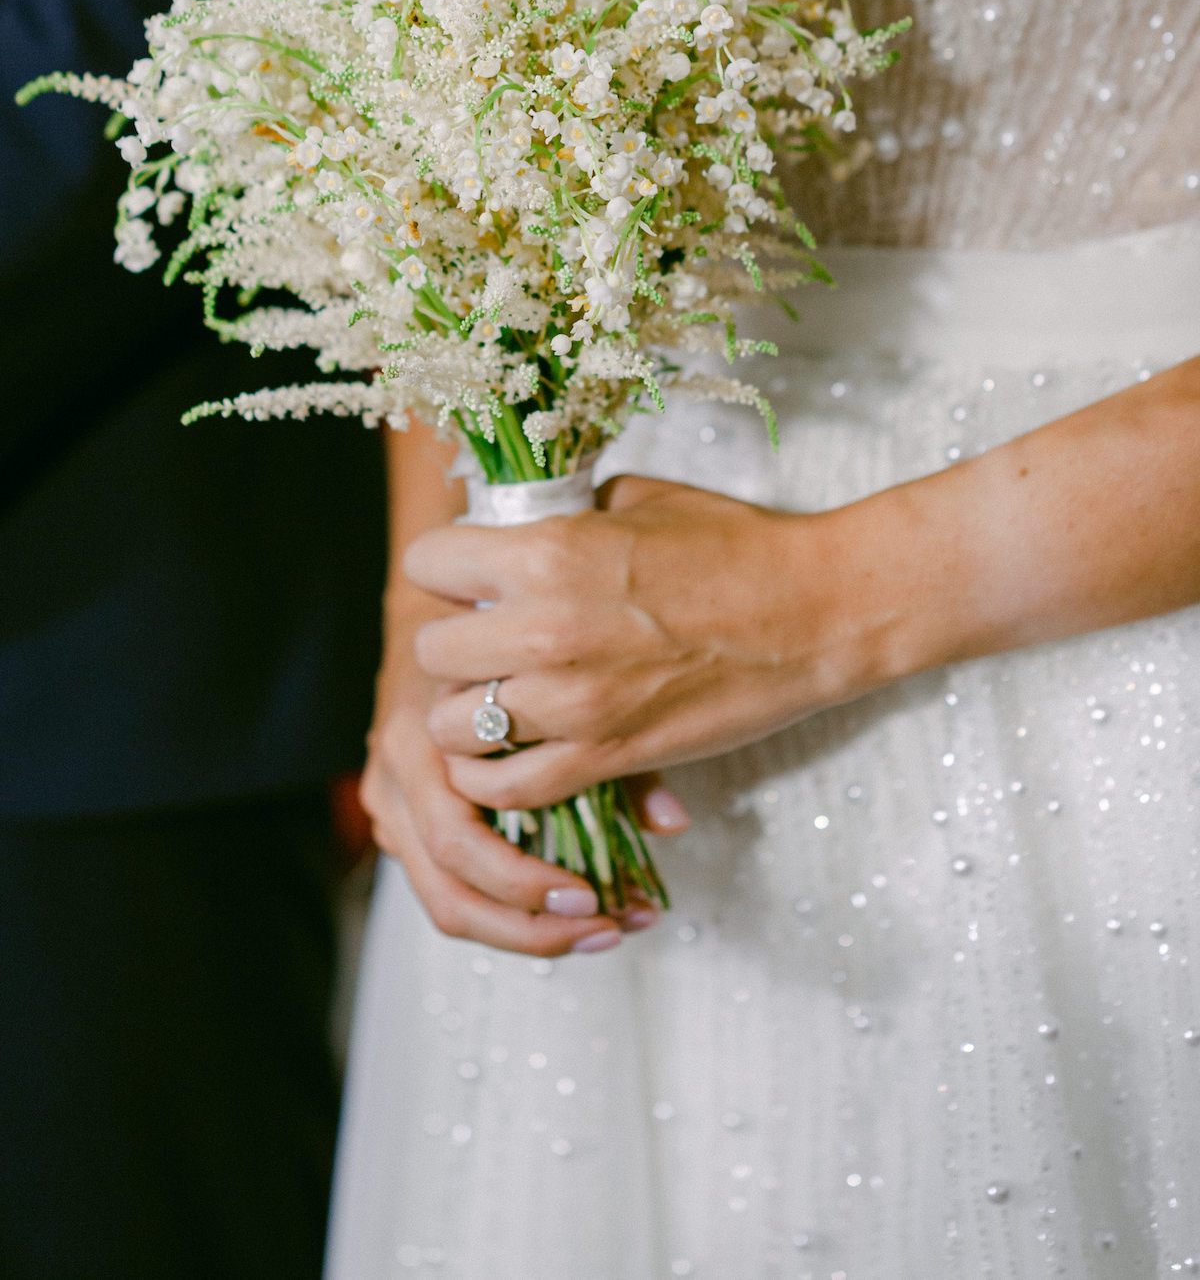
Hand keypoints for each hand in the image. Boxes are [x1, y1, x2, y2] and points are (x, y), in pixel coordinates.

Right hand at [360, 611, 687, 954]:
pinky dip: (509, 909)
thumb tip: (672, 821)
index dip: (529, 887)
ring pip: (443, 901)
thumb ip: (611, 750)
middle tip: (607, 927)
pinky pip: (446, 884)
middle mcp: (397, 780)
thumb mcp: (551, 680)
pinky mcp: (402, 820)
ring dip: (525, 932)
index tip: (600, 897)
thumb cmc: (504, 640)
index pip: (462, 844)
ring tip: (605, 930)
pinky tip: (572, 912)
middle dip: (531, 926)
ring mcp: (390, 805)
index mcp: (423, 741)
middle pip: (448, 891)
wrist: (438, 608)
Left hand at [409, 477, 857, 814]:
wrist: (815, 612)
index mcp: (549, 550)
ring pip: (454, 728)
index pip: (427, 563)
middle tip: (484, 642)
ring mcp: (573, 701)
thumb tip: (508, 523)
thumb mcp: (635, 498)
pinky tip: (511, 754)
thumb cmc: (733, 544)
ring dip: (467, 715)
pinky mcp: (605, 755)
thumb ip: (559, 515)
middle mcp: (545, 627)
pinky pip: (507, 787)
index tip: (468, 578)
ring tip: (496, 700)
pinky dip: (494, 778)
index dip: (444, 569)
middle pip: (430, 651)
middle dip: (450, 646)